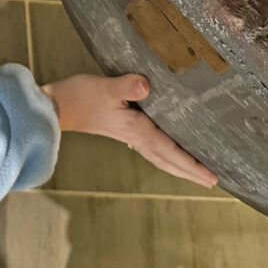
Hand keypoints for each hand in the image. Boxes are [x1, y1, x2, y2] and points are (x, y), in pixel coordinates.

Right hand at [42, 73, 218, 188]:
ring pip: (159, 156)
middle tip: (211, 182)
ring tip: (194, 172)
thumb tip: (145, 85)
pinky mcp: (118, 129)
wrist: (54, 107)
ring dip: (177, 166)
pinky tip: (161, 150)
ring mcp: (126, 135)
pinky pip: (148, 147)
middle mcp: (135, 136)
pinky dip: (162, 154)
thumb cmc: (79, 96)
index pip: (171, 151)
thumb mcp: (104, 88)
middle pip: (168, 160)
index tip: (213, 178)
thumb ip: (126, 86)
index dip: (192, 164)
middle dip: (190, 172)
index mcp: (137, 130)